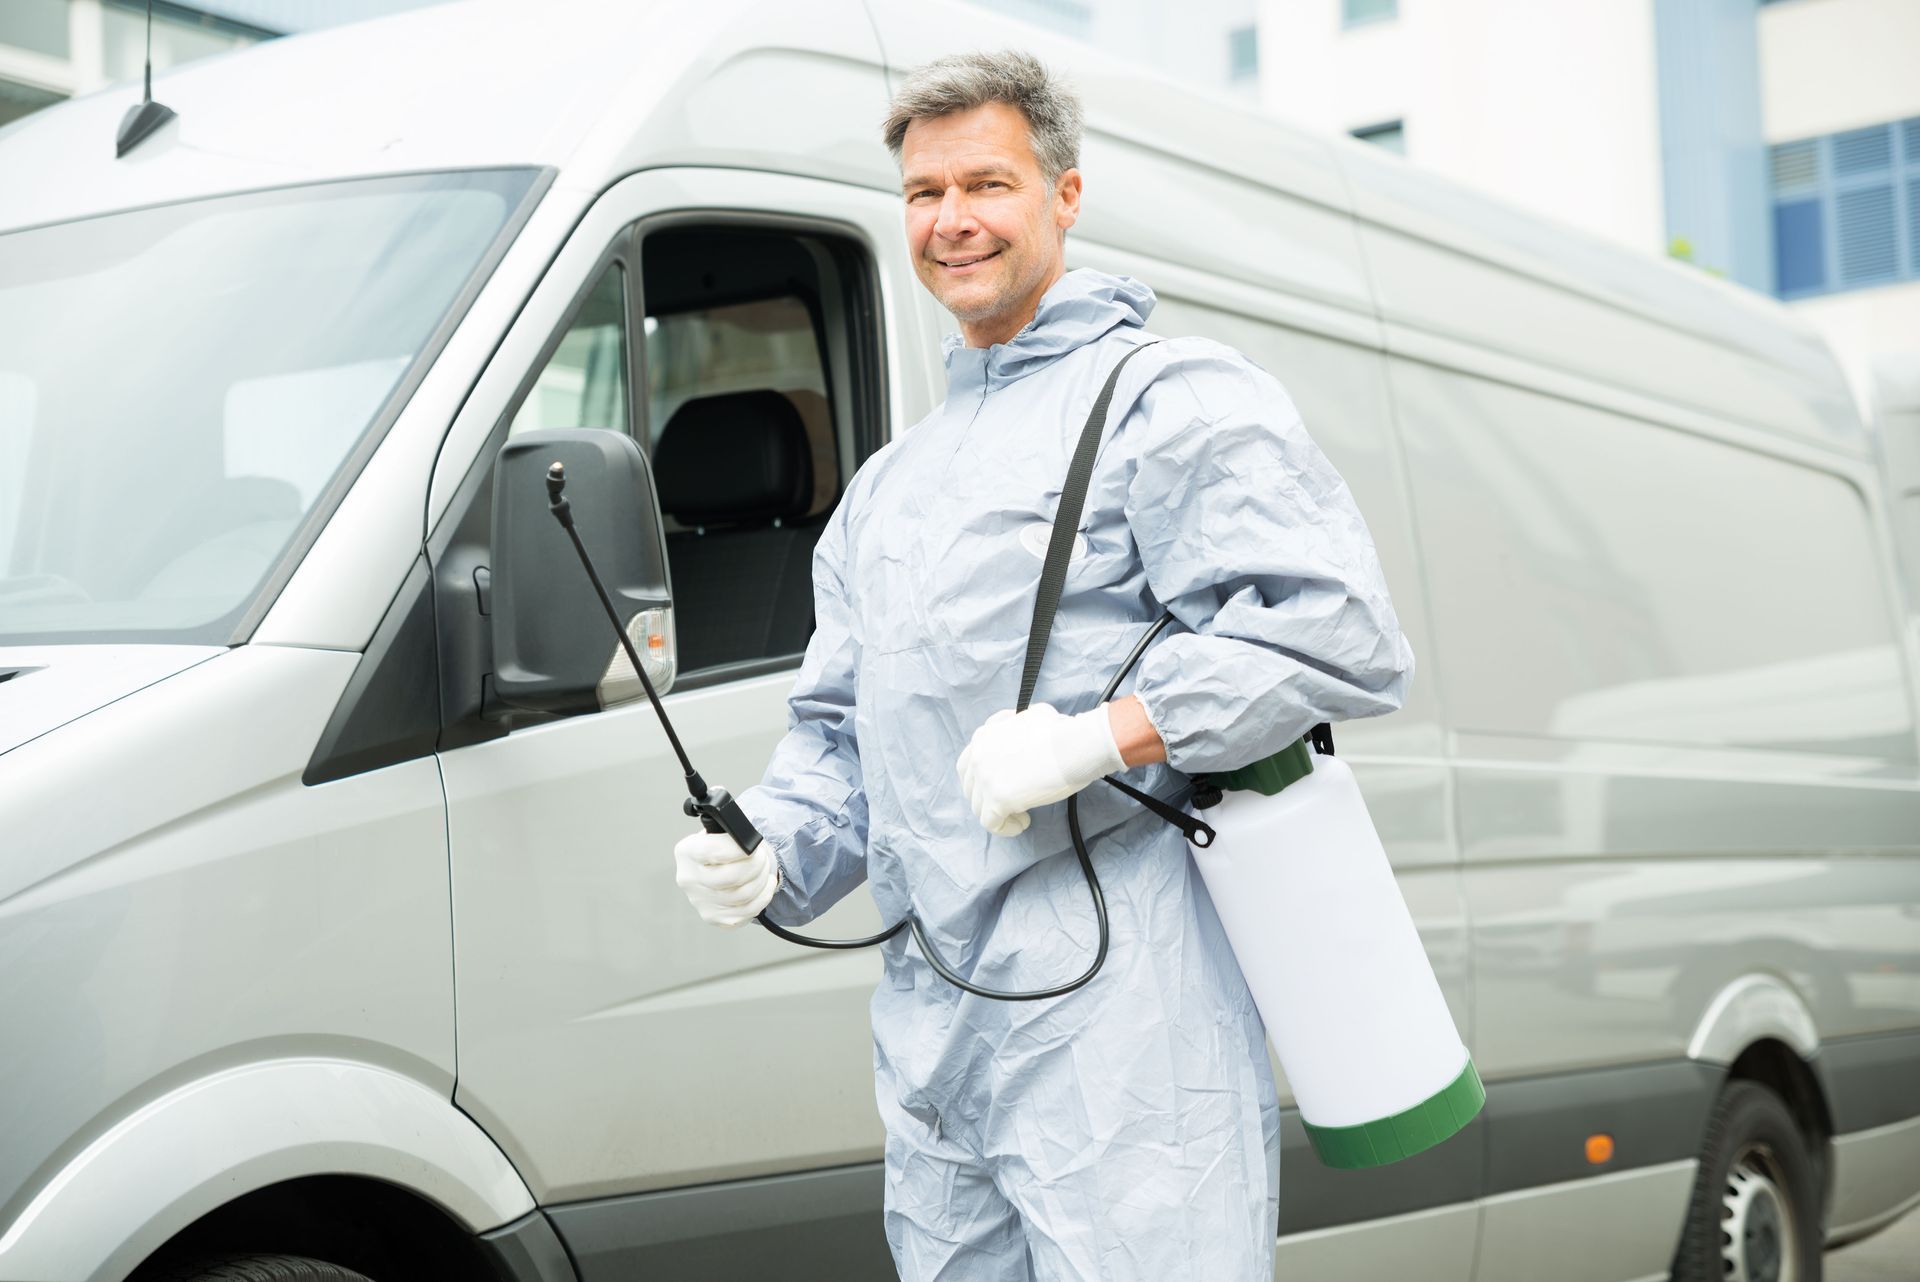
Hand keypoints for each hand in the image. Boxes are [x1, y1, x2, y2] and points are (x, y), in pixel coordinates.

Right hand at [674, 829, 780, 926]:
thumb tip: (748, 837)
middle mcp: (688, 878)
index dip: (739, 849)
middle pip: (730, 877)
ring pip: (742, 895)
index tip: (753, 845)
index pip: (711, 851)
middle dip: (756, 865)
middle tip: (762, 856)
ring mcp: (699, 900)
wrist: (715, 866)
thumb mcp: (720, 831)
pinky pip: (746, 911)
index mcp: (686, 851)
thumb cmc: (722, 847)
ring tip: (765, 868)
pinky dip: (763, 897)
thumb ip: (731, 832)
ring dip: (762, 880)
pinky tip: (766, 885)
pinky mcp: (713, 916)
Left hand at [955, 703, 1124, 836]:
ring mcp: (985, 778)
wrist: (1074, 745)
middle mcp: (978, 757)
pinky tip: (1023, 823)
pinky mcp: (997, 799)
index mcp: (983, 737)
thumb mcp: (1031, 716)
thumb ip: (1018, 725)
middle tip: (1011, 802)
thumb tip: (1025, 727)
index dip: (982, 780)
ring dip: (999, 814)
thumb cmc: (1061, 732)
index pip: (967, 765)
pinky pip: (991, 824)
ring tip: (1022, 815)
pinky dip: (1006, 828)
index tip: (1002, 785)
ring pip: (979, 809)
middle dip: (988, 798)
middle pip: (971, 789)